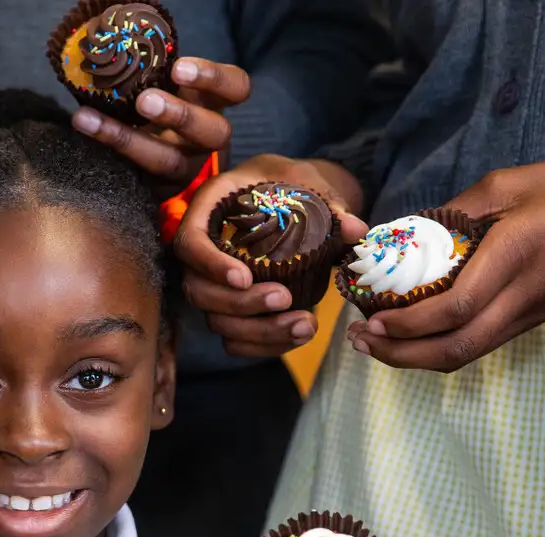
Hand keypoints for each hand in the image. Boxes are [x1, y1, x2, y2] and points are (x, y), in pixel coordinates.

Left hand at [72, 58, 249, 196]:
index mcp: (214, 104)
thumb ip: (153, 71)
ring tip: (90, 121)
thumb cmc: (155, 103)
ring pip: (169, 161)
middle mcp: (206, 139)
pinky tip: (83, 129)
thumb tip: (111, 47)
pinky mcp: (159, 190)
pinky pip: (137, 177)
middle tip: (145, 101)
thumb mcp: (163, 84)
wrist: (141, 152)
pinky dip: (106, 151)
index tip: (179, 70)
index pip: (236, 88)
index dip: (213, 79)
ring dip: (130, 141)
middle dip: (180, 115)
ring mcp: (185, 168)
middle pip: (214, 132)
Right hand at [175, 154, 367, 356]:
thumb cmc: (291, 184)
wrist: (294, 199)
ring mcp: (214, 285)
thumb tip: (355, 229)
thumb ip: (329, 205)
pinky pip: (235, 340)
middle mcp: (203, 252)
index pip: (189, 243)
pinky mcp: (231, 311)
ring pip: (217, 322)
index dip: (211, 265)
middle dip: (240, 304)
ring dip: (259, 332)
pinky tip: (298, 336)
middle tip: (285, 298)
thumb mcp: (307, 182)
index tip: (244, 278)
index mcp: (209, 210)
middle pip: (198, 291)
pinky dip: (263, 346)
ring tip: (305, 324)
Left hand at [348, 155, 544, 370]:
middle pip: (454, 350)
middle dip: (400, 354)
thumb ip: (453, 211)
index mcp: (512, 259)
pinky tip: (411, 335)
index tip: (370, 318)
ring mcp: (527, 315)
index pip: (453, 310)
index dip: (407, 324)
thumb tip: (404, 234)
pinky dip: (437, 347)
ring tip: (374, 343)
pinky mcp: (531, 319)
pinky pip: (478, 345)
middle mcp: (519, 298)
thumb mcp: (507, 184)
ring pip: (465, 355)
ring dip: (414, 357)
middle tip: (359, 340)